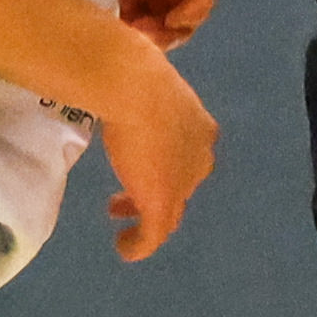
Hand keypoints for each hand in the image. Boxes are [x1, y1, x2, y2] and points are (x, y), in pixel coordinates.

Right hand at [93, 42, 219, 262]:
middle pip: (181, 184)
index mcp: (202, 130)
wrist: (137, 92)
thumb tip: (115, 68)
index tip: (142, 163)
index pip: (190, 155)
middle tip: (124, 192)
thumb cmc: (136, 77)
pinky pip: (153, 237)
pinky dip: (138, 245)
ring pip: (169, 210)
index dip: (168, 163)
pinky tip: (123, 248)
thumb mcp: (145, 81)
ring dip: (145, 215)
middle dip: (155, 188)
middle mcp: (200, 160)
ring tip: (117, 212)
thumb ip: (139, 88)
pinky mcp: (163, 205)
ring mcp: (183, 185)